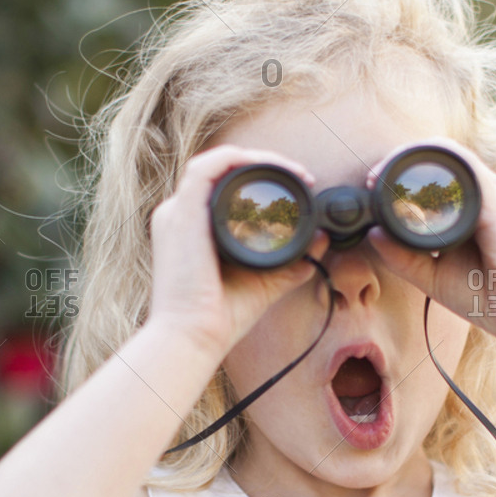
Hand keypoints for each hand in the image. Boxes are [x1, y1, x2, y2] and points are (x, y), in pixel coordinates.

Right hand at [147, 144, 330, 357]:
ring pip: (215, 162)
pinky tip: (269, 167)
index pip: (223, 187)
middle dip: (262, 164)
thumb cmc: (219, 319)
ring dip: (255, 158)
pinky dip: (238, 160)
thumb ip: (290, 264)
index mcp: (192, 230)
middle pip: (220, 171)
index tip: (298, 187)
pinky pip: (207, 168)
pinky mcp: (181, 214)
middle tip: (301, 176)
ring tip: (291, 170)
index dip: (259, 178)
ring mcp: (177, 213)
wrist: (193, 338)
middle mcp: (179, 216)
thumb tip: (318, 245)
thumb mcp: (264, 284)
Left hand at [365, 136, 495, 340]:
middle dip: (401, 159)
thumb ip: (402, 257)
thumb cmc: (486, 297)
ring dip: (412, 156)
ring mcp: (491, 195)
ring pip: (449, 154)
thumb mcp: (431, 275)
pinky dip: (437, 164)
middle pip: (440, 158)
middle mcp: (481, 196)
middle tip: (373, 177)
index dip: (400, 174)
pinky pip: (467, 167)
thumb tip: (374, 234)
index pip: (434, 175)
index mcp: (469, 210)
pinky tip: (411, 177)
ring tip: (385, 174)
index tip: (373, 187)